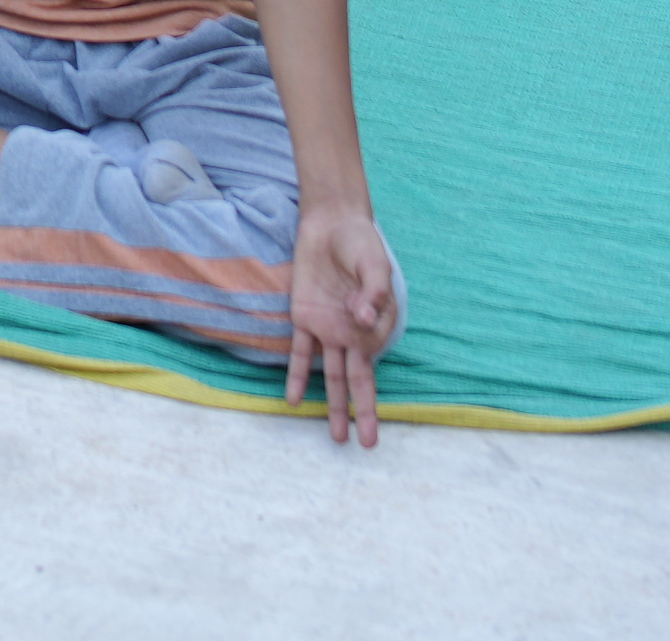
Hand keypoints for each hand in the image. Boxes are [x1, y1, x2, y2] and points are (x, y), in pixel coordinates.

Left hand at [284, 202, 403, 444]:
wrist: (331, 224)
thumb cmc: (361, 245)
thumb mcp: (373, 265)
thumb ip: (372, 293)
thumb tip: (363, 321)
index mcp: (376, 326)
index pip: (374, 355)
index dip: (368, 343)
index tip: (360, 311)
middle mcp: (352, 335)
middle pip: (359, 381)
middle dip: (363, 412)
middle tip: (367, 444)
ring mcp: (328, 330)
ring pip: (332, 376)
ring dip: (333, 405)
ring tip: (338, 437)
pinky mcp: (304, 318)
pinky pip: (301, 354)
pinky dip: (298, 376)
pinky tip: (293, 400)